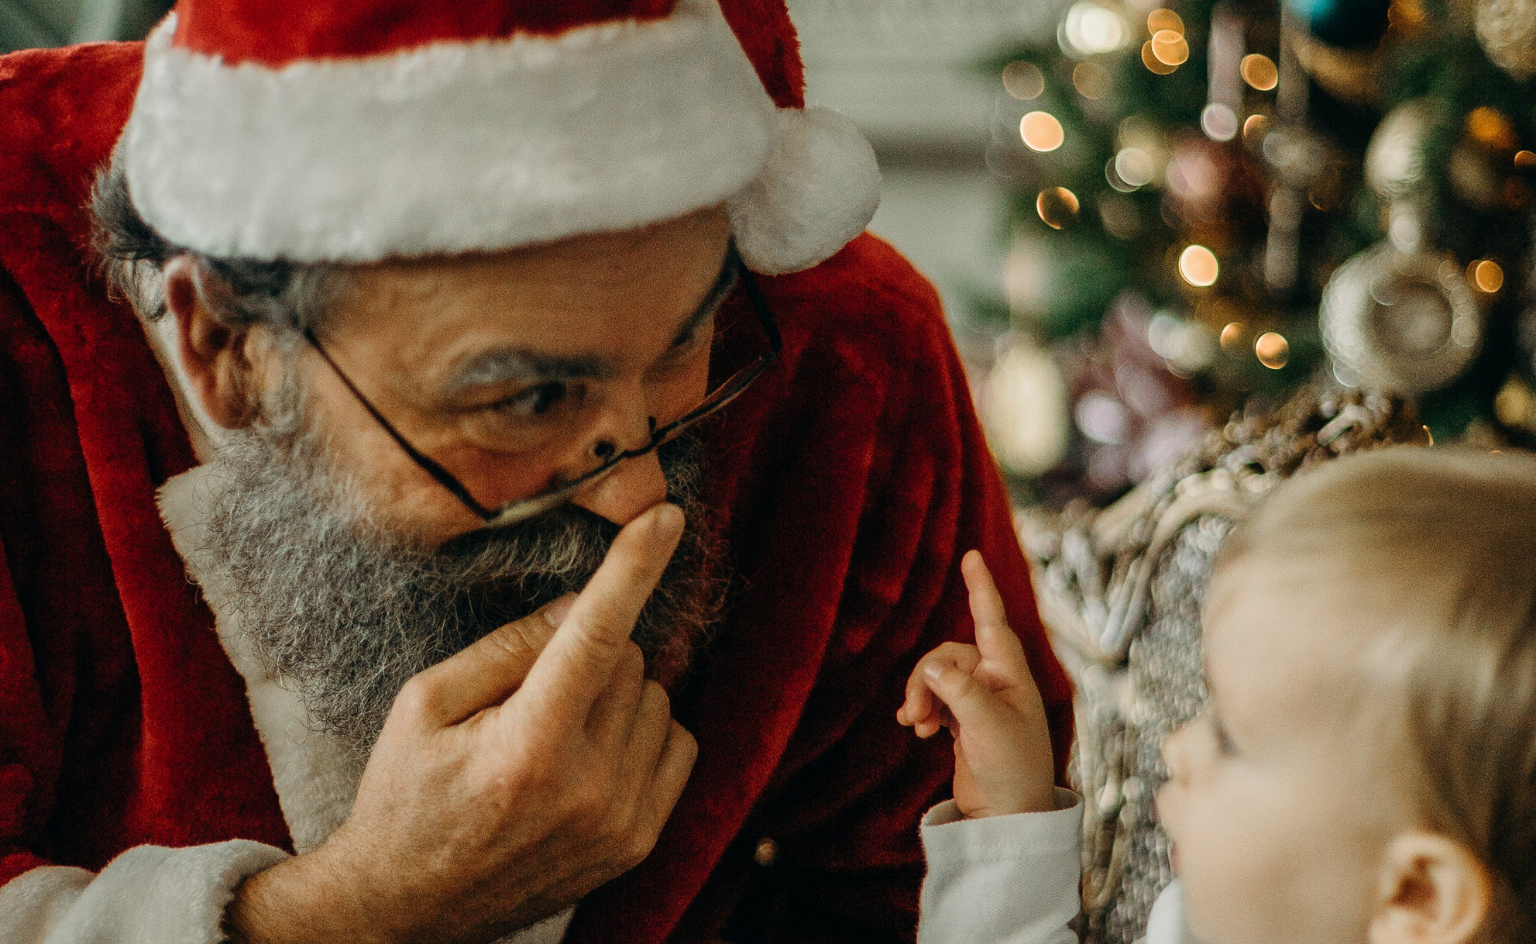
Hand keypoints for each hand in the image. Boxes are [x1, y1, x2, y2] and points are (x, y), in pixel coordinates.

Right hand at [226, 504, 698, 943]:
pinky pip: (680, 744)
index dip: (632, 568)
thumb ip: (508, 646)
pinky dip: (645, 730)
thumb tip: (581, 604)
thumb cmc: (405, 795)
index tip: (665, 518)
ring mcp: (621, 821)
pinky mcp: (638, 843)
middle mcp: (587, 787)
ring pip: (658, 698)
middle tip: (528, 694)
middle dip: (588, 653)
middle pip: (629, 660)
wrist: (407, 907)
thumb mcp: (426, 702)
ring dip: (618, 693)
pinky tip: (592, 752)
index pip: (595, 636)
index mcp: (527, 747)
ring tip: (553, 731)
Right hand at [897, 551, 1055, 817]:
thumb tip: (930, 668)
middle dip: (925, 679)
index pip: (991, 621)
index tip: (971, 556)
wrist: (1009, 816)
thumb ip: (959, 690)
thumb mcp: (986, 726)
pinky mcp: (964, 721)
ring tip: (916, 726)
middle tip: (915, 715)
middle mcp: (996, 681)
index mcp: (1011, 674)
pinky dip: (923, 709)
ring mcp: (979, 701)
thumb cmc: (1011, 769)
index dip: (980, 588)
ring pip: (937, 677)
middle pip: (947, 655)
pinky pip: (935, 698)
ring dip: (921, 696)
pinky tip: (917, 730)